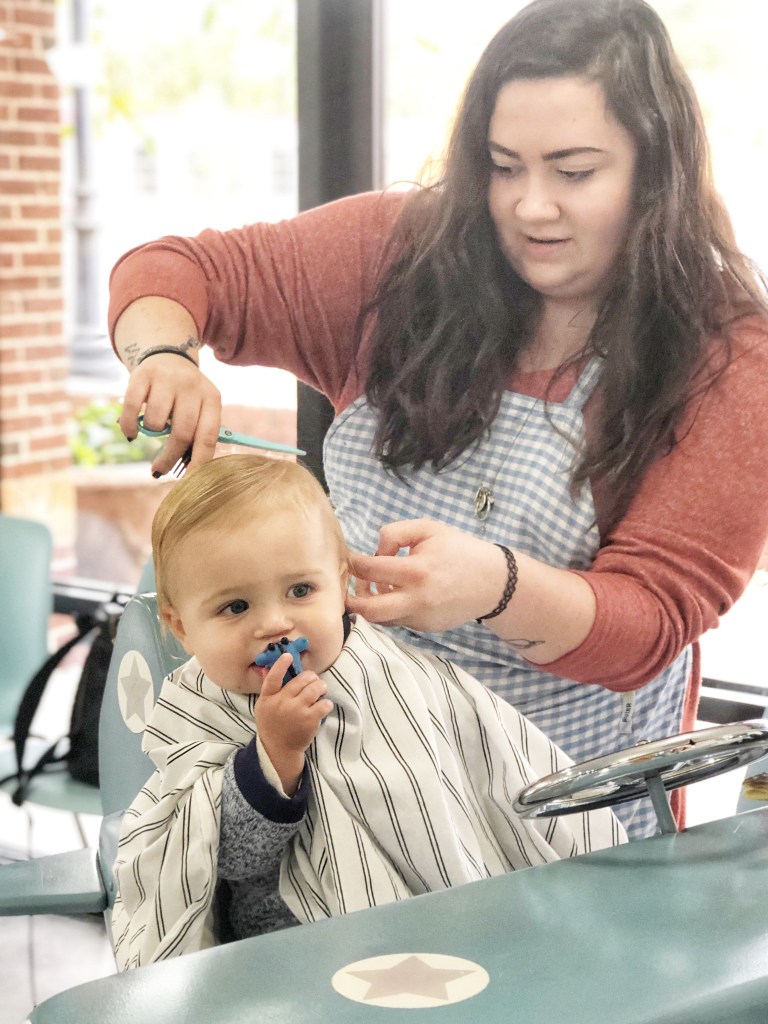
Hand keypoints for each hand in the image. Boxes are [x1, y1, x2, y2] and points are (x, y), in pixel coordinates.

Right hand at [119, 355, 222, 475]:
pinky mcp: (143, 375)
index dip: (198, 462)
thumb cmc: (185, 396)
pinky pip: (132, 408)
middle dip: (170, 457)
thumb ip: (197, 433)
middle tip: (160, 470)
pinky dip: (130, 426)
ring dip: (151, 433)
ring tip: (152, 428)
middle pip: (182, 433)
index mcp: (212, 399)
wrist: (167, 357)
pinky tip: (131, 433)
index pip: (208, 436)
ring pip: (157, 422)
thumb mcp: (200, 408)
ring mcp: (167, 379)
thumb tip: (190, 472)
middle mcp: (192, 386)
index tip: (188, 482)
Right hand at [255, 653, 332, 794]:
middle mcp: (281, 703)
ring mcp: (296, 711)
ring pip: (315, 688)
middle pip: (301, 680)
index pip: (273, 678)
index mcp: (268, 698)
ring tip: (321, 691)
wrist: (279, 750)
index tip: (288, 656)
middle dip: (312, 678)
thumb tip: (267, 667)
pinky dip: (327, 703)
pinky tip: (324, 707)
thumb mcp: (264, 707)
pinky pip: (324, 703)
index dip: (280, 665)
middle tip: (315, 682)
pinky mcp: (309, 720)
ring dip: (321, 687)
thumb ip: (269, 688)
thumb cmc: (273, 725)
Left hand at [347, 518, 508, 630]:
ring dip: (371, 604)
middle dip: (352, 599)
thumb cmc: (460, 550)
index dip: (355, 563)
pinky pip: (399, 621)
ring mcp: (421, 618)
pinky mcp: (427, 628)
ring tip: (375, 588)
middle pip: (370, 610)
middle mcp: (417, 599)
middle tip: (347, 588)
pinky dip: (392, 608)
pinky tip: (397, 594)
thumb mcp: (429, 529)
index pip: (371, 570)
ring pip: (381, 620)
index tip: (352, 559)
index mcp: (416, 570)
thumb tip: (376, 551)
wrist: (494, 582)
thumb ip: (395, 533)